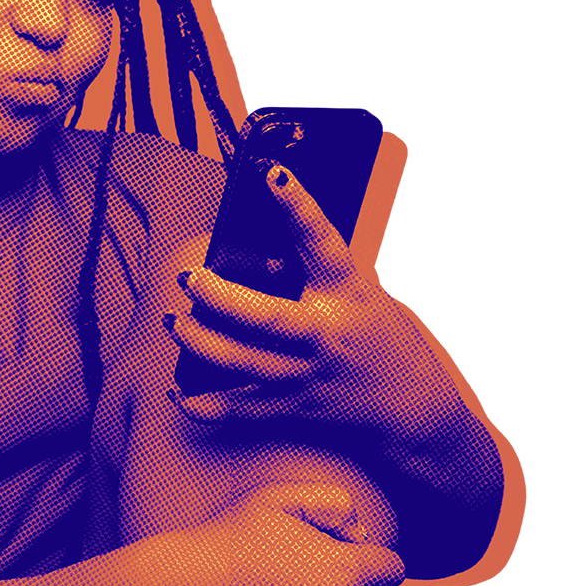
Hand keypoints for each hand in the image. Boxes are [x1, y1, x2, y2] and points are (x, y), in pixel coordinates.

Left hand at [164, 163, 462, 439]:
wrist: (411, 405)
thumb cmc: (380, 335)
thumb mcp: (360, 290)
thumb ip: (316, 268)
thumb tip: (263, 236)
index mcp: (347, 292)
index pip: (322, 242)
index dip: (299, 207)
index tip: (274, 175)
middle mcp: (324, 333)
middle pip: (266, 317)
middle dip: (220, 297)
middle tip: (188, 277)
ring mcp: (306, 373)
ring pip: (243, 362)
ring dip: (199, 342)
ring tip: (173, 321)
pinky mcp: (292, 406)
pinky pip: (240, 410)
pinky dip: (203, 406)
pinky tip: (177, 393)